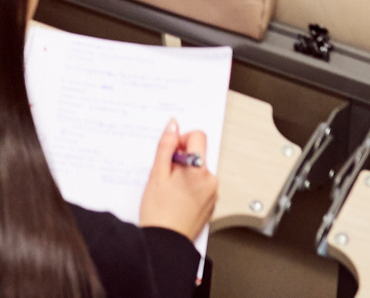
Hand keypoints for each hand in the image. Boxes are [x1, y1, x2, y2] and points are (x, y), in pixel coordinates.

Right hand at [136, 121, 216, 240]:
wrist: (165, 244)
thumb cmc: (159, 213)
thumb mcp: (156, 174)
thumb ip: (166, 146)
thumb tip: (172, 126)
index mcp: (199, 170)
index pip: (198, 136)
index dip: (181, 139)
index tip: (170, 151)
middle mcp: (211, 181)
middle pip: (198, 154)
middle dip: (181, 159)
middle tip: (164, 174)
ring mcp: (212, 194)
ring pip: (198, 170)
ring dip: (184, 173)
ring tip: (168, 189)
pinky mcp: (210, 205)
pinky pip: (200, 186)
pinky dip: (189, 186)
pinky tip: (175, 198)